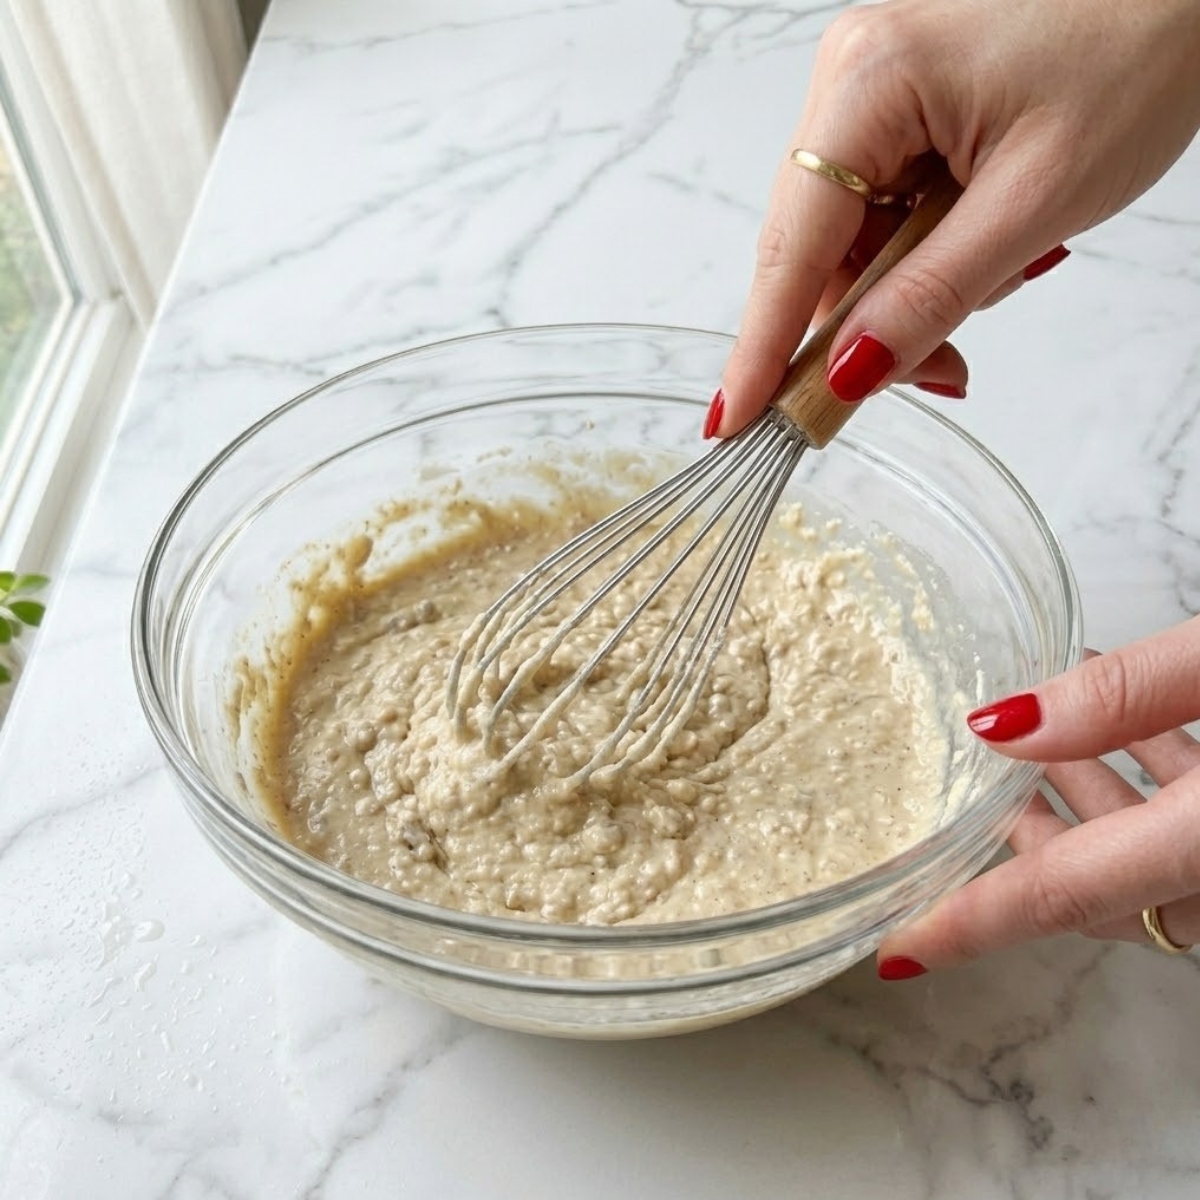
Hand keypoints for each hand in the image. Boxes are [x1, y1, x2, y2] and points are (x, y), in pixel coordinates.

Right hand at [711, 0, 1199, 434]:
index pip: (791, 245)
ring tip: (995, 290)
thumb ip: (933, 295)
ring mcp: (872, 91)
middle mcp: (850, 79)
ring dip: (908, 292)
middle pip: (816, 248)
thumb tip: (851, 373)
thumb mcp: (1035, 200)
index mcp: (868, 83)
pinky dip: (925, 255)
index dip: (764, 344)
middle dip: (868, 324)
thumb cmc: (1140, 47)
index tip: (735, 421)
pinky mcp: (902, 106)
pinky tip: (984, 256)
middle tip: (936, 376)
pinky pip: (884, 211)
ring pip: (852, 239)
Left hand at [876, 616, 1199, 976]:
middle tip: (969, 779)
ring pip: (1139, 853)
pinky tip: (1125, 713)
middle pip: (1095, 881)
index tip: (898, 950)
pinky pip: (1185, 824)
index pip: (1061, 897)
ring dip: (1083, 790)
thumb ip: (1122, 696)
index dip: (970, 925)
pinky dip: (1144, 775)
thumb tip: (1003, 724)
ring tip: (1036, 725)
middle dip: (1023, 833)